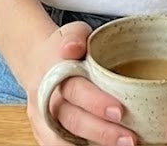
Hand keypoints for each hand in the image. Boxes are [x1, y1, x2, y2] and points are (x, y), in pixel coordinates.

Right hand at [25, 21, 137, 145]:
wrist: (36, 62)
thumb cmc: (63, 48)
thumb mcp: (72, 32)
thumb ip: (75, 37)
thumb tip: (73, 48)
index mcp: (54, 72)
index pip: (75, 89)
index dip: (96, 102)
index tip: (120, 111)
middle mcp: (45, 98)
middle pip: (72, 119)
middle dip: (101, 131)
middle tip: (129, 138)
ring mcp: (42, 118)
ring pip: (63, 139)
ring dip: (92, 144)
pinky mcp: (43, 133)